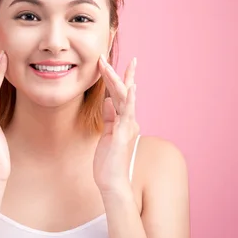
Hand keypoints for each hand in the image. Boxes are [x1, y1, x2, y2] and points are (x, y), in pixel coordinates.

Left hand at [93, 55, 139, 193]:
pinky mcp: (123, 134)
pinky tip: (131, 88)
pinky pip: (127, 114)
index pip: (119, 94)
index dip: (114, 78)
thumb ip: (109, 118)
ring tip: (110, 66)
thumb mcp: (106, 134)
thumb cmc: (108, 160)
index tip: (108, 62)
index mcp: (122, 119)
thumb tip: (108, 102)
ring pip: (125, 98)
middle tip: (112, 56)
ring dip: (119, 81)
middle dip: (119, 73)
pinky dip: (130, 100)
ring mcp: (127, 126)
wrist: (112, 181)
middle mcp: (128, 120)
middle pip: (124, 92)